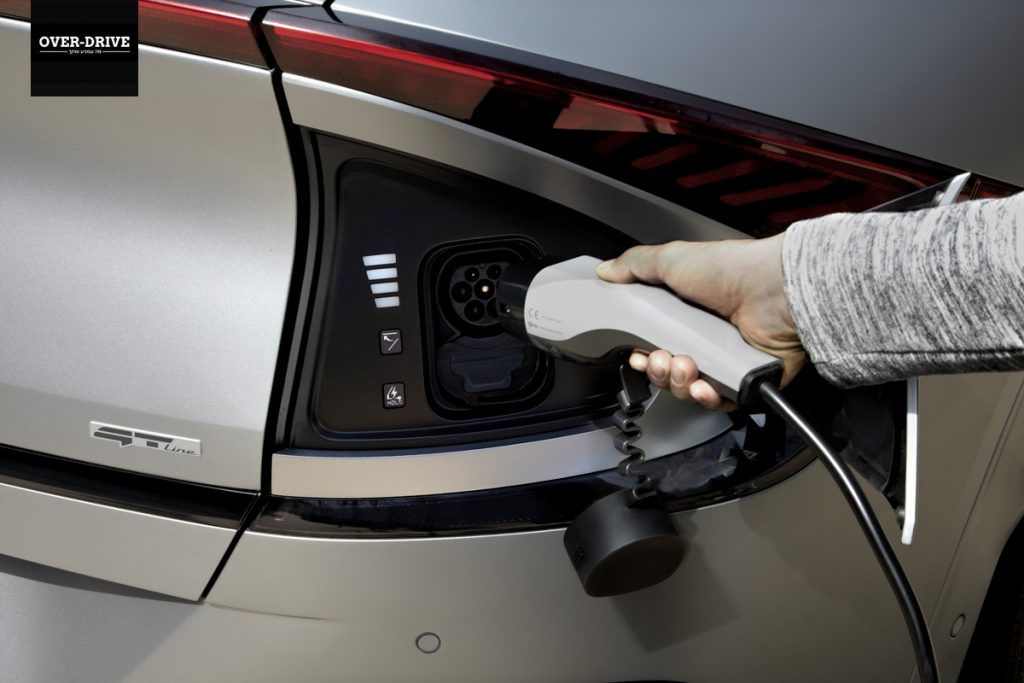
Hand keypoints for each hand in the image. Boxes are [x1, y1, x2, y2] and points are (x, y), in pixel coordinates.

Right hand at [596, 234, 804, 409]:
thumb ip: (634, 265)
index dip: (640, 355)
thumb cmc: (732, 270)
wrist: (776, 291)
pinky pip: (718, 402)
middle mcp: (705, 338)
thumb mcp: (671, 259)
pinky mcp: (745, 380)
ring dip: (677, 382)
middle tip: (659, 359)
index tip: (635, 354)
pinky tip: (703, 384)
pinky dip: (706, 397)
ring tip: (685, 365)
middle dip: (656, 371)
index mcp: (686, 313)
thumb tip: (606, 271)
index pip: (653, 344)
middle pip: (666, 372)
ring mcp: (725, 360)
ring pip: (688, 390)